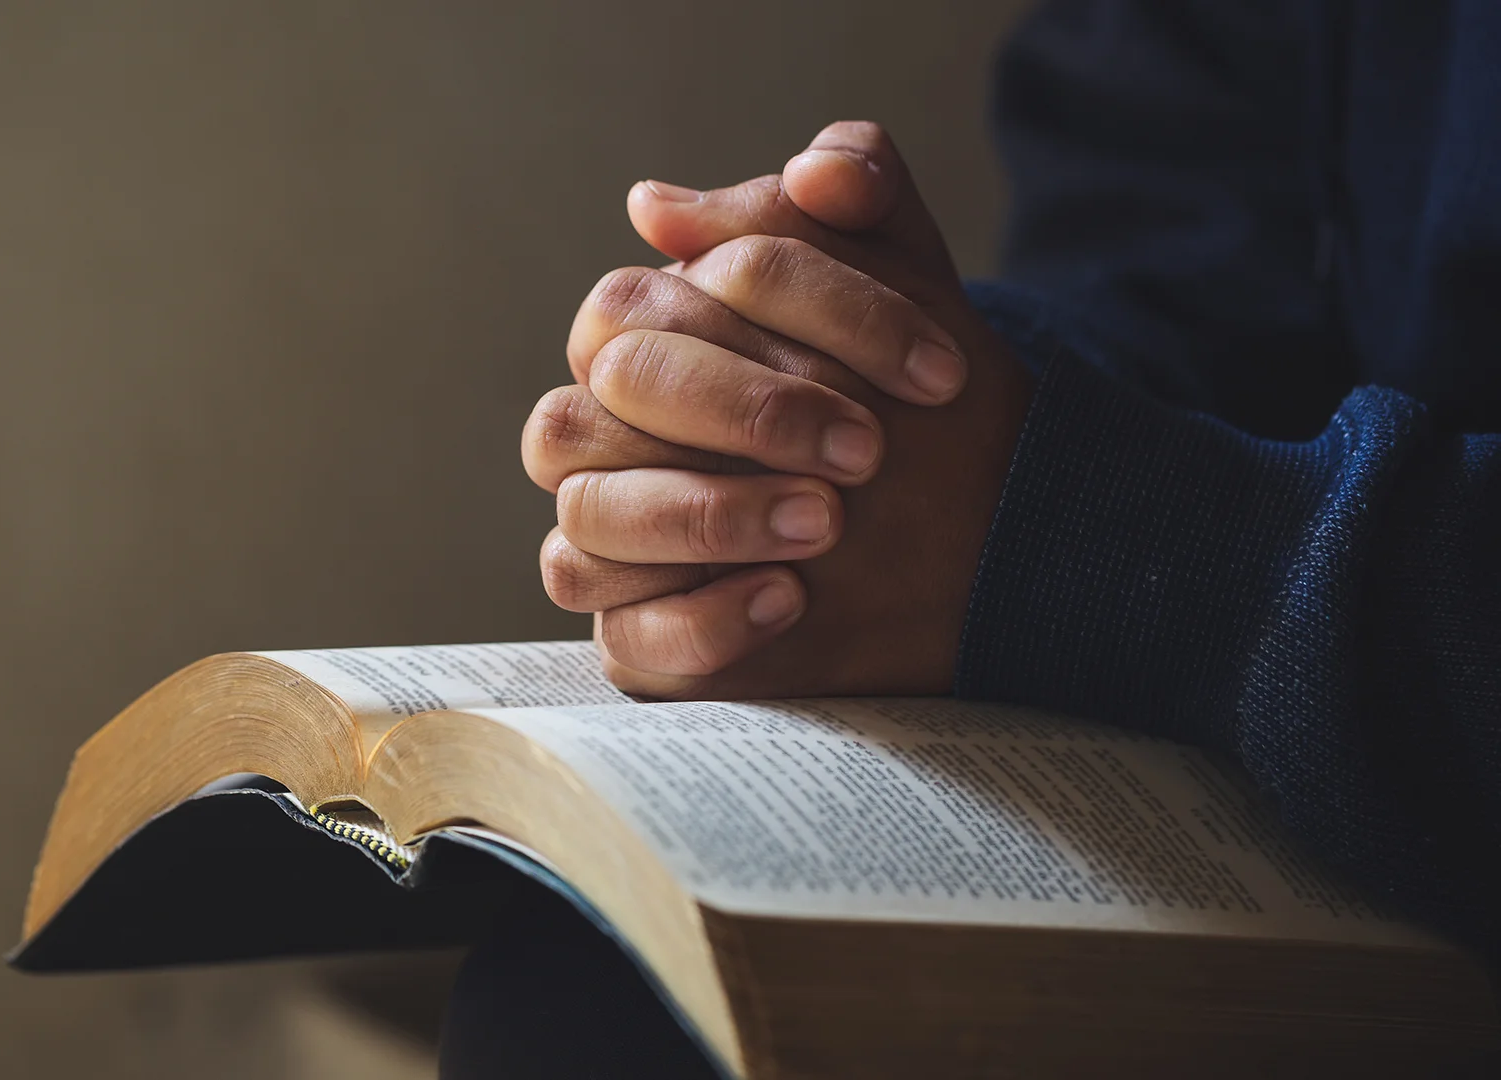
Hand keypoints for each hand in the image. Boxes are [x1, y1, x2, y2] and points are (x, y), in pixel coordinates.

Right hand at [525, 123, 1033, 698]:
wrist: (978, 523)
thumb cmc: (910, 387)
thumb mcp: (905, 274)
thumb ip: (848, 192)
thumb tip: (719, 192)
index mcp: (634, 334)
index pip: (636, 302)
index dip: (784, 316)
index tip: (926, 365)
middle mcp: (601, 435)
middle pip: (593, 407)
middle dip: (741, 415)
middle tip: (867, 448)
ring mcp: (612, 538)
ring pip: (584, 523)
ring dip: (708, 517)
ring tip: (826, 522)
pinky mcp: (640, 636)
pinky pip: (625, 640)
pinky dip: (701, 618)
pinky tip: (791, 596)